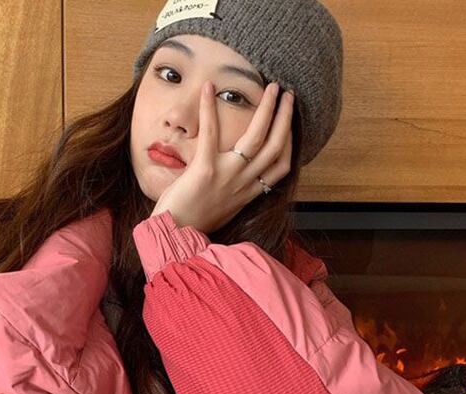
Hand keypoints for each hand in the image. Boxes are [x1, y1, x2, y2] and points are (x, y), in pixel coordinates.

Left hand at [150, 80, 294, 233]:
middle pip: (275, 146)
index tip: (290, 123)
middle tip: (287, 93)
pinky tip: (208, 87)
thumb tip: (238, 177)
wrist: (175, 234)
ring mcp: (227, 176)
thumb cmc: (193, 221)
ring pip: (256, 138)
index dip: (290, 141)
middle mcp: (243, 184)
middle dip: (285, 117)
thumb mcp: (224, 208)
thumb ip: (234, 191)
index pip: (281, 166)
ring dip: (267, 110)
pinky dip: (209, 108)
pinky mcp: (205, 170)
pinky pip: (211, 134)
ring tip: (271, 87)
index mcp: (248, 193)